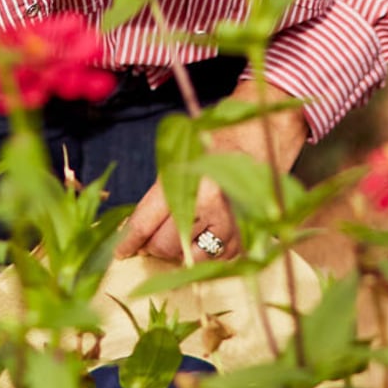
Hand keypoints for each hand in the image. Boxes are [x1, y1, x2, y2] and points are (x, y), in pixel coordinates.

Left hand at [115, 81, 306, 260]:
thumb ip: (160, 191)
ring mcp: (232, 221)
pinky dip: (207, 252)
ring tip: (182, 234)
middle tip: (155, 235)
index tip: (121, 251)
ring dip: (180, 251)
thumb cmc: (219, 135)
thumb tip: (134, 230)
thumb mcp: (183, 152)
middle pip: (165, 246)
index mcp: (189, 178)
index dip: (129, 241)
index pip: (147, 222)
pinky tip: (206, 235)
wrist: (266, 129)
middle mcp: (211, 203)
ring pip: (189, 258)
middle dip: (155, 244)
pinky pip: (217, 258)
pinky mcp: (248, 232)